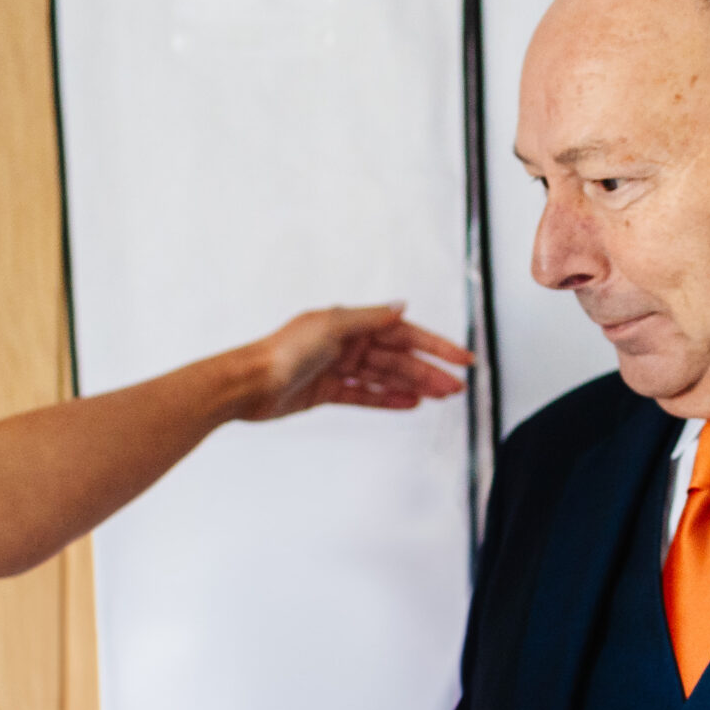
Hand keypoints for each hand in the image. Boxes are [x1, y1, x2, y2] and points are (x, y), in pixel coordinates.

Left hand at [233, 304, 469, 420]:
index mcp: (350, 323)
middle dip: (429, 371)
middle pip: (398, 358)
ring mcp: (338, 367)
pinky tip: (410, 403)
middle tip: (457, 387)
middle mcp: (346, 343)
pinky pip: (366, 394)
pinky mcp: (327, 391)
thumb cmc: (282, 351)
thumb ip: (370, 318)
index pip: (403, 333)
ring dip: (414, 385)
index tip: (461, 357)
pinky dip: (387, 398)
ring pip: (386, 377)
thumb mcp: (331, 326)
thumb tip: (401, 305)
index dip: (434, 345)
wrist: (248, 384)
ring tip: (441, 396)